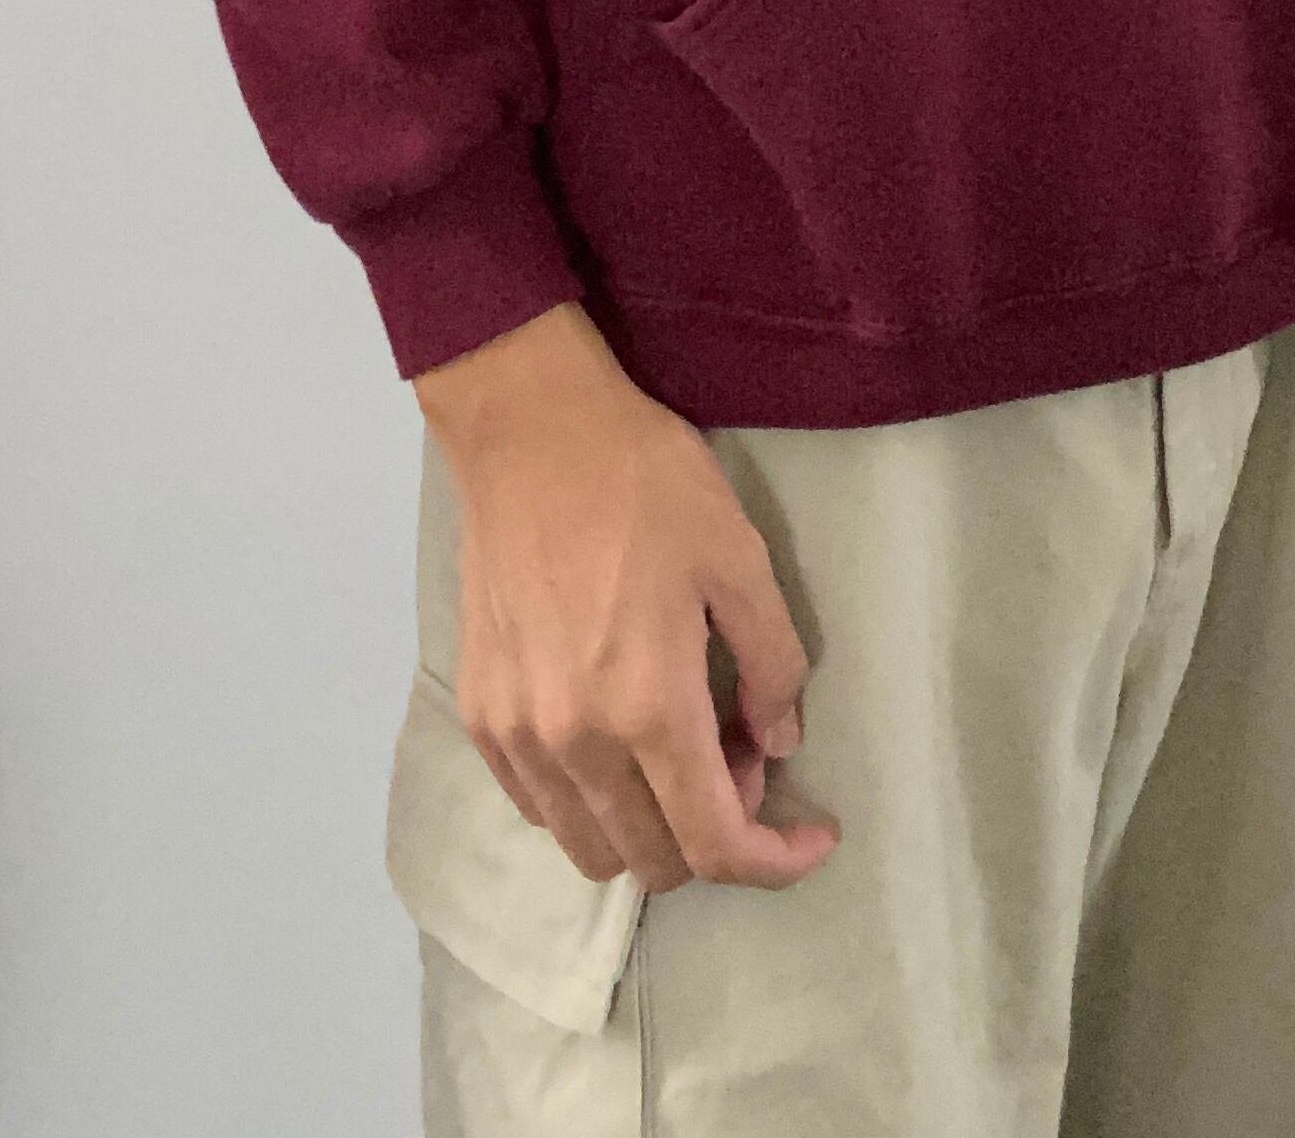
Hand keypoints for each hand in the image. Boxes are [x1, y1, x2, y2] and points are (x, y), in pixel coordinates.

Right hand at [414, 302, 841, 895]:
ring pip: (590, 847)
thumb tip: (778, 742)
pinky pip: (539, 806)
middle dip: (718, 832)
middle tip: (744, 749)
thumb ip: (772, 663)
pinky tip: (616, 736)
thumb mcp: (739, 558)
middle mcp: (575, 743)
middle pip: (654, 862)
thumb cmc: (644, 483)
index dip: (775, 863)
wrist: (530, 431)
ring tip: (680, 744)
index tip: (814, 837)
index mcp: (648, 709)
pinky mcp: (480, 712)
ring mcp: (516, 733)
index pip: (714, 845)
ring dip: (651, 827)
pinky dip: (591, 802)